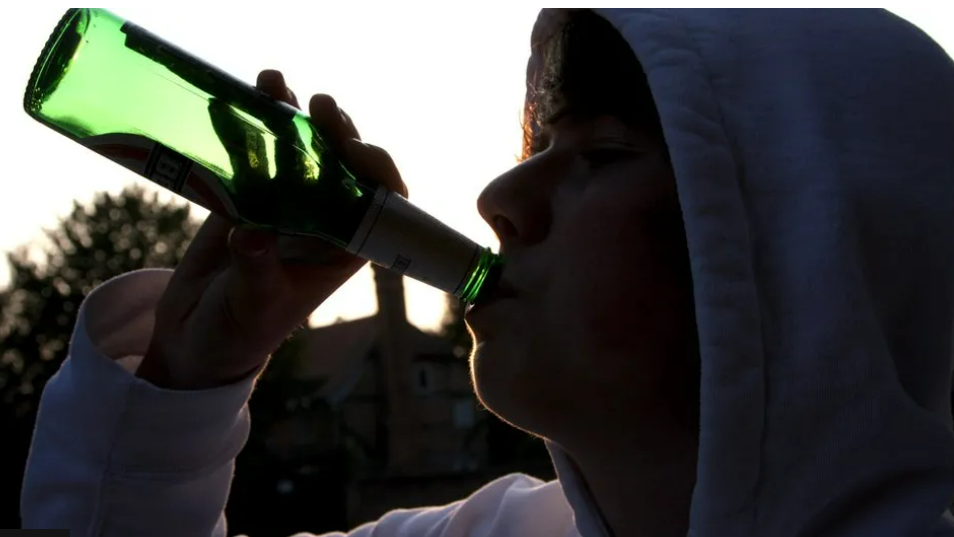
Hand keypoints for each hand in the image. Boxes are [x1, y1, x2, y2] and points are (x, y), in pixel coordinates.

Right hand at [136, 70, 406, 389]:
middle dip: (335, 131)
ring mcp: (284, 204)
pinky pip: (251, 154)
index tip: (354, 148)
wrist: (194, 336)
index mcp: (344, 248)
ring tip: (274, 82)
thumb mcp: (254, 304)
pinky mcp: (245, 196)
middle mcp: (322, 220)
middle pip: (342, 164)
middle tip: (319, 106)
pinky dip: (245, 127)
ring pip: (298, 150)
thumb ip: (257, 269)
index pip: (380, 200)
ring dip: (290, 115)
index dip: (377, 168)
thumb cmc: (239, 332)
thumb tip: (253, 233)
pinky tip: (233, 99)